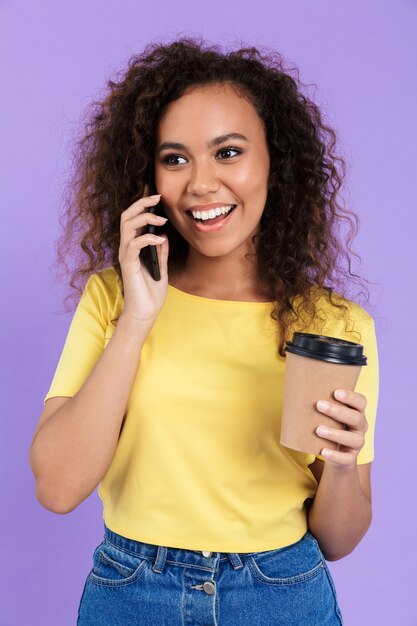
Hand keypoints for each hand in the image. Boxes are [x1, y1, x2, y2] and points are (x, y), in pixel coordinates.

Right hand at [118, 184, 168, 326]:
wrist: (146, 312)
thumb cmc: (151, 292)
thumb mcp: (161, 267)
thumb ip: (160, 251)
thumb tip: (163, 235)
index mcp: (134, 247)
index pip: (134, 219)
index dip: (142, 204)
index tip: (155, 192)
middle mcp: (127, 248)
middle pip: (127, 216)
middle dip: (141, 203)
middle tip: (158, 197)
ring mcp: (126, 256)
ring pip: (127, 226)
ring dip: (145, 218)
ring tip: (162, 219)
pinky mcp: (128, 265)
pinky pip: (133, 245)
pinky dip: (147, 239)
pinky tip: (159, 239)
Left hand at [315, 389, 367, 468]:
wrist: (335, 455)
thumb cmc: (328, 426)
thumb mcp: (327, 415)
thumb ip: (320, 403)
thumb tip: (295, 388)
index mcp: (357, 412)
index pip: (361, 402)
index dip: (351, 397)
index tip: (335, 392)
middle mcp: (361, 427)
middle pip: (356, 418)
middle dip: (337, 411)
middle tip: (318, 404)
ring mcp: (357, 443)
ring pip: (353, 439)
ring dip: (335, 434)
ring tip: (318, 430)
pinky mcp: (351, 458)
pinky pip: (347, 459)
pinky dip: (335, 455)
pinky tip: (323, 452)